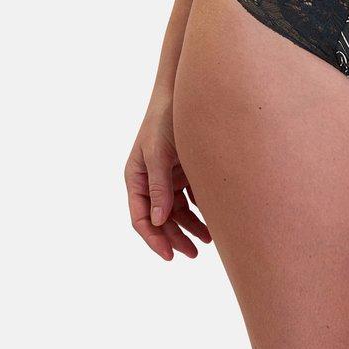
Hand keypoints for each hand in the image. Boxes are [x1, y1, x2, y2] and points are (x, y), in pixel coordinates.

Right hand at [124, 93, 211, 261]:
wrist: (185, 91)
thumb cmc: (166, 119)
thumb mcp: (160, 153)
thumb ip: (159, 186)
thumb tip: (158, 220)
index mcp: (136, 178)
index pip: (140, 218)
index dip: (154, 239)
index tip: (170, 256)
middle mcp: (149, 180)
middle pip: (160, 218)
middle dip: (175, 237)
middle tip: (193, 253)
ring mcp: (167, 175)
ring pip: (176, 210)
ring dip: (190, 226)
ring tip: (208, 240)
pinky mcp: (183, 170)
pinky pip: (189, 197)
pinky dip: (199, 210)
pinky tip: (213, 220)